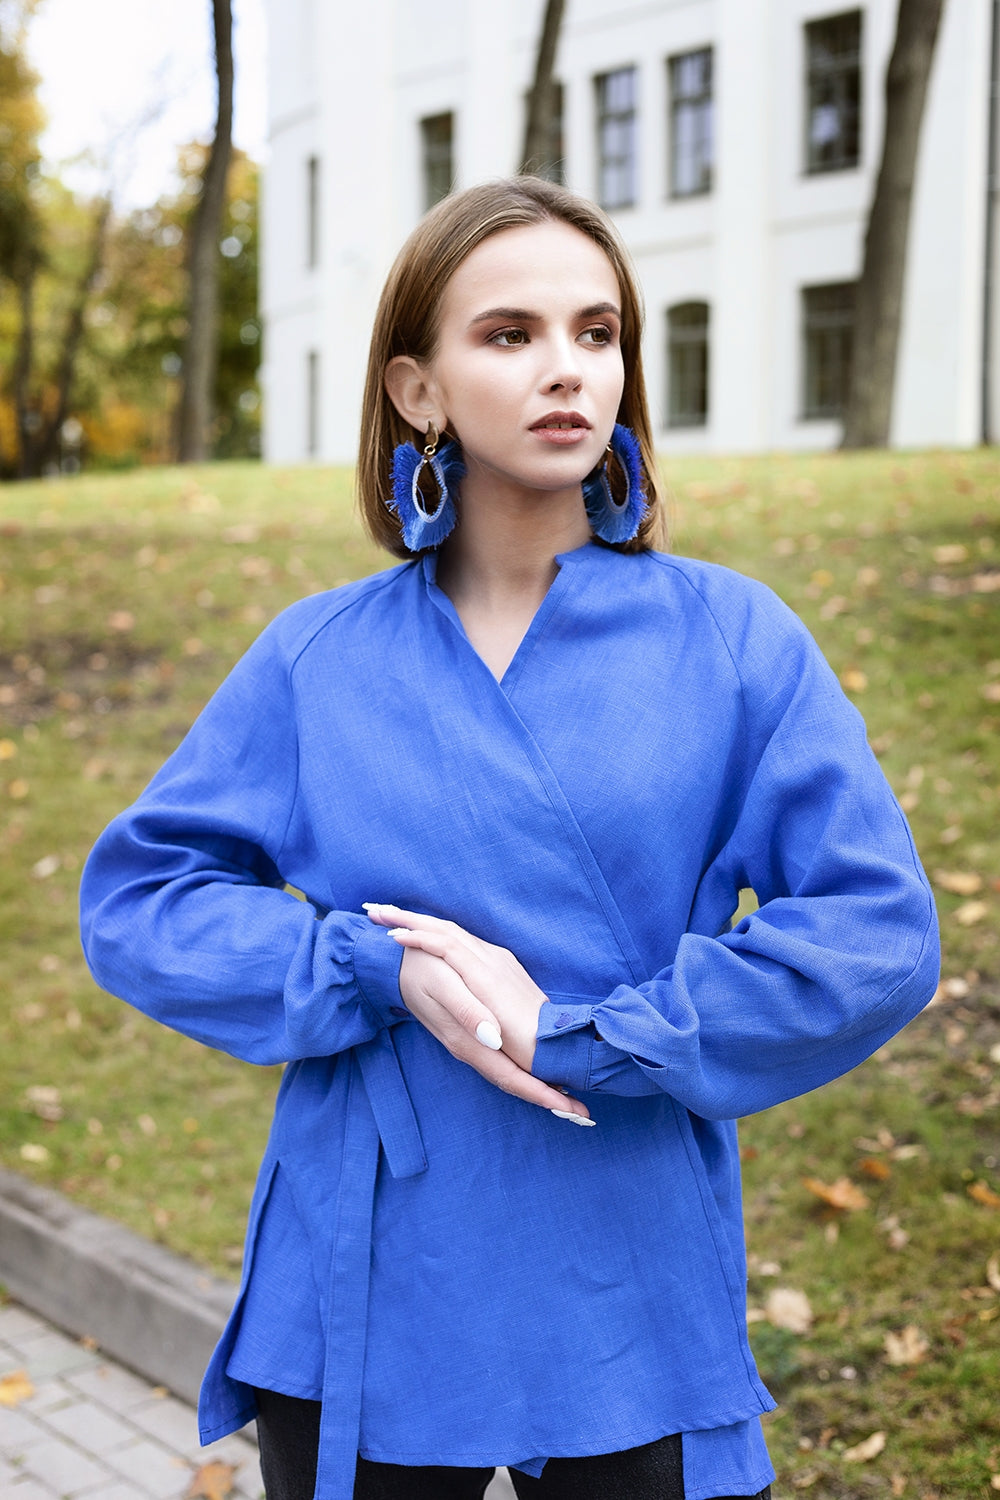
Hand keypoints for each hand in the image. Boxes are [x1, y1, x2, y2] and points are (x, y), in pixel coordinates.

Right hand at [364, 904, 591, 1124]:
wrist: (394, 963)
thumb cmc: (421, 968)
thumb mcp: (443, 983)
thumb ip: (467, 1009)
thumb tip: (494, 1038)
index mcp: (470, 1040)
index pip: (511, 1078)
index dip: (543, 1095)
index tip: (573, 1110)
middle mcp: (473, 1047)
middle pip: (514, 1081)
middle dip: (548, 1098)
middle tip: (583, 1112)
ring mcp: (472, 1041)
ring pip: (510, 1072)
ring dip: (538, 1086)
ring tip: (570, 1096)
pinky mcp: (473, 1030)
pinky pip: (503, 1058)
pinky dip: (525, 1068)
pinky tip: (541, 1066)